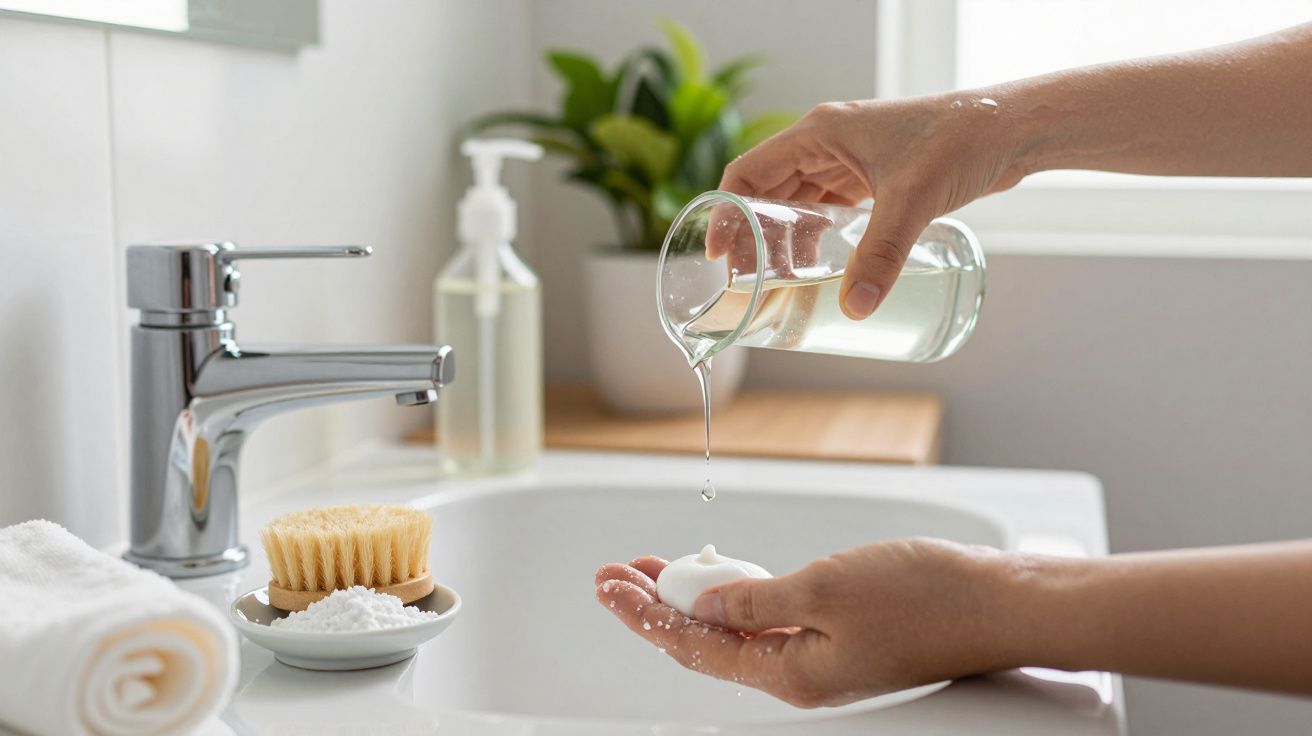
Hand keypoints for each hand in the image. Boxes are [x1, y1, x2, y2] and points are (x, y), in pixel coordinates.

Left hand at [594, 538, 1018, 707]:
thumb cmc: (928, 599)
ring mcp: (819, 656)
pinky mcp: (839, 636)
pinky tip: (715, 579)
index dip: (644, 614)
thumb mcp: (822, 588)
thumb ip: (754, 600)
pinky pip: (769, 621)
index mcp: (789, 673)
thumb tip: (703, 607)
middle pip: (705, 643)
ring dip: (690, 597)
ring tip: (651, 570)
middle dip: (655, 605)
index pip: (692, 647)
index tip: (610, 585)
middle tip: (616, 575)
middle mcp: (799, 674)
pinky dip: (733, 597)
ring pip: (734, 630)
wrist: (997, 602)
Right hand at [718, 95, 1031, 318]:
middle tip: (747, 283)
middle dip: (753, 238)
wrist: (1010, 129)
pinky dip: (816, 237)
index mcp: (820, 133)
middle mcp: (827, 143)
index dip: (726, 213)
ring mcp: (850, 161)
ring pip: (798, 204)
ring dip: (785, 242)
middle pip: (767, 192)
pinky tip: (818, 267)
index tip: (718, 255)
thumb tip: (855, 307)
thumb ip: (882, 254)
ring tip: (781, 284)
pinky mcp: (873, 178)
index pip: (749, 172)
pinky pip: (828, 210)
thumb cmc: (961, 140)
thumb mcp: (913, 200)